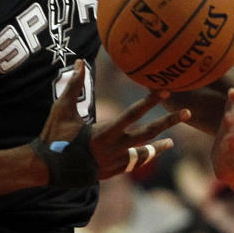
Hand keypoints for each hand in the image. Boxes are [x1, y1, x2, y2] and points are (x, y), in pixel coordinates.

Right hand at [40, 60, 184, 179]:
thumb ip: (74, 85)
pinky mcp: (110, 172)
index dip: (150, 102)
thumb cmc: (53, 135)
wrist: (45, 168)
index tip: (165, 91)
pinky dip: (141, 158)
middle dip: (168, 123)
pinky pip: (131, 164)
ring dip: (158, 146)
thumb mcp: (62, 109)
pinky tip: (149, 153)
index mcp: (103, 133)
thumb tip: (80, 61)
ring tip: (172, 141)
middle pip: (147, 134)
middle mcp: (112, 149)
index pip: (132, 114)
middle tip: (188, 113)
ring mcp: (113, 163)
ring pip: (142, 153)